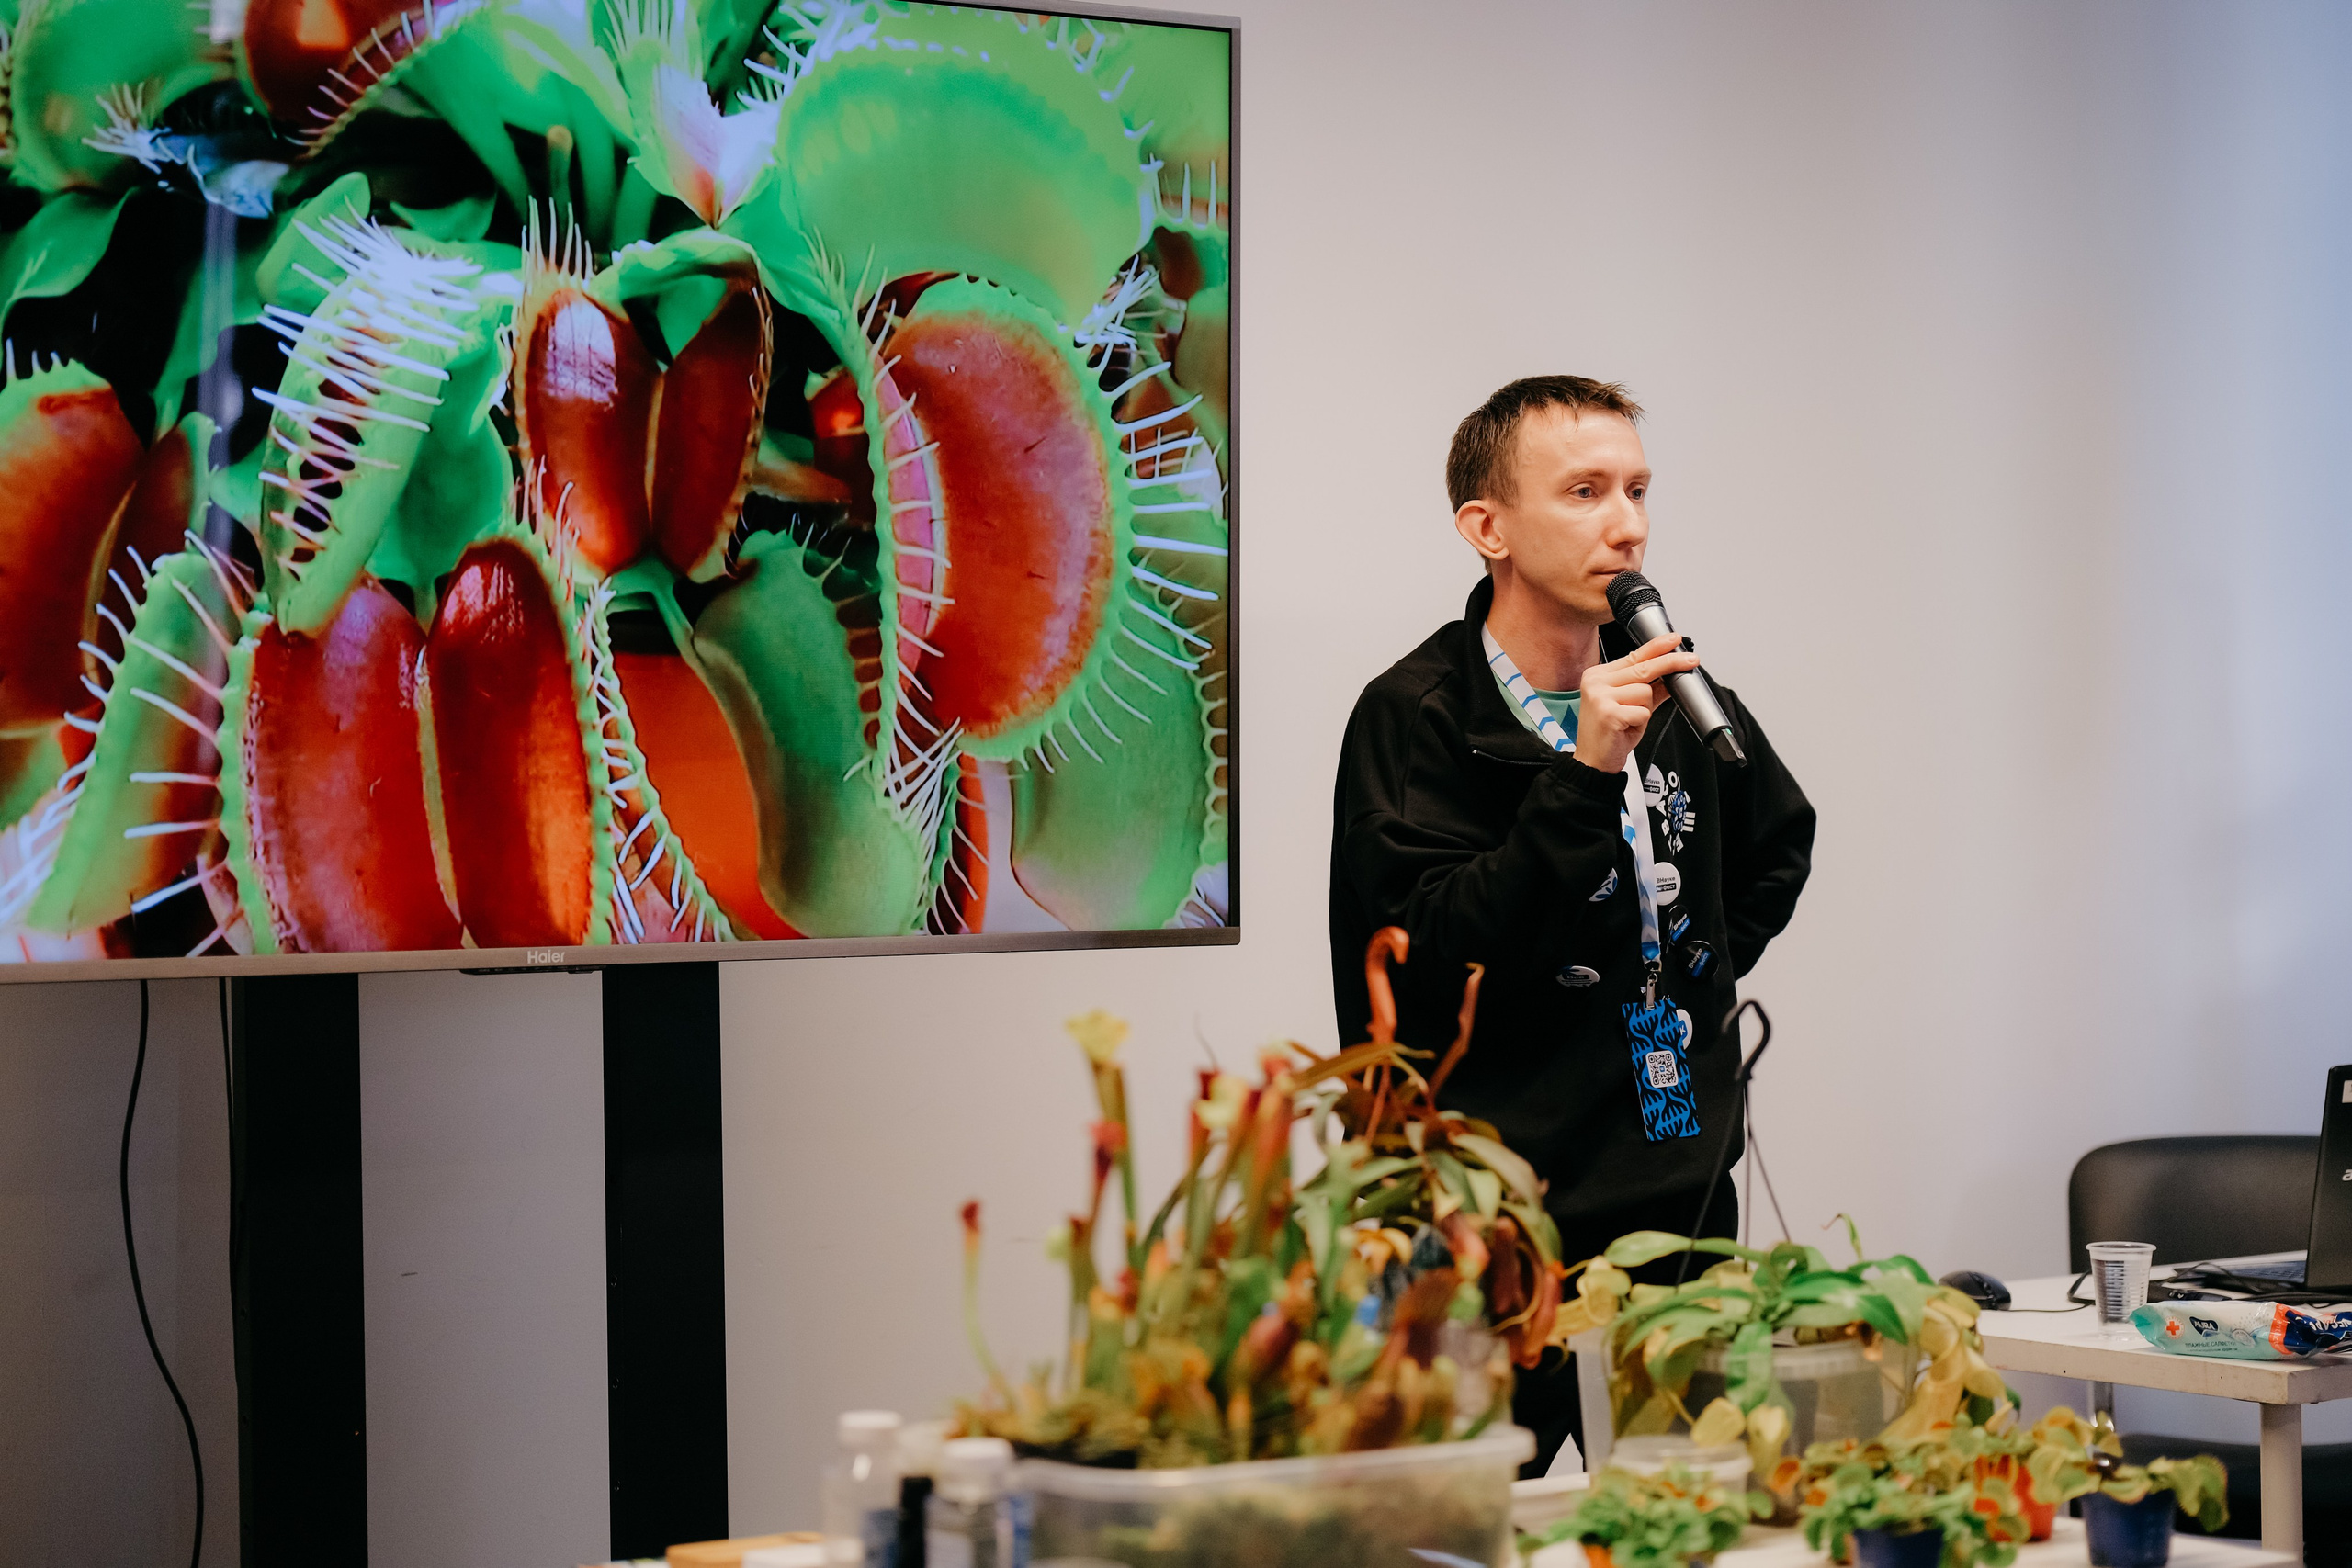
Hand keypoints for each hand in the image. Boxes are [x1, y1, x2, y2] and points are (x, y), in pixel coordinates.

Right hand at [1572, 633, 1701, 775]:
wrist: (1593, 762)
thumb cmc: (1609, 734)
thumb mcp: (1631, 707)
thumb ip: (1650, 690)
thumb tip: (1672, 676)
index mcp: (1598, 676)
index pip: (1634, 657)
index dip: (1656, 647)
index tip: (1674, 640)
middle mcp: (1596, 683)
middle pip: (1643, 669)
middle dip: (1670, 665)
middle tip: (1691, 661)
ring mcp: (1600, 697)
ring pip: (1645, 692)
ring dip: (1645, 709)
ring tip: (1629, 720)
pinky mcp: (1608, 713)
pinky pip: (1643, 711)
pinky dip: (1641, 722)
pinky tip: (1626, 728)